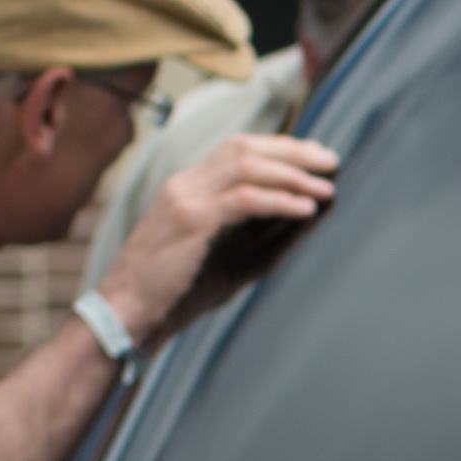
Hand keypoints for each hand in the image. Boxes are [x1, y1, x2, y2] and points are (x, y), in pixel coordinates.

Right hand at [95, 130, 339, 343]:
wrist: (129, 312)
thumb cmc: (179, 292)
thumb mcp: (232, 259)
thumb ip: (268, 234)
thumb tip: (312, 213)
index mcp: (191, 187)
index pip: (238, 149)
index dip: (280, 148)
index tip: (315, 156)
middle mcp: (187, 183)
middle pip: (245, 148)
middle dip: (292, 152)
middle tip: (330, 161)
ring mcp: (187, 198)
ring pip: (245, 166)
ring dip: (291, 175)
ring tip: (325, 187)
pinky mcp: (191, 219)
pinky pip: (243, 199)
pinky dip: (279, 201)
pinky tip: (306, 209)